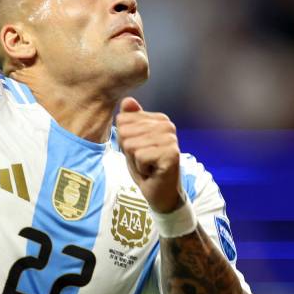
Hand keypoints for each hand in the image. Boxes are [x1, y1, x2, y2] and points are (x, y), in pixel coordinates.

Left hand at [116, 97, 182, 212]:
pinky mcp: (171, 154)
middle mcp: (167, 125)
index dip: (124, 140)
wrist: (161, 193)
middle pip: (125, 132)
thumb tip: (127, 100)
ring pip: (131, 144)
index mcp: (159, 119)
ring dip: (135, 161)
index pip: (122, 120)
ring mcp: (170, 139)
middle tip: (143, 161)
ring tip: (148, 166)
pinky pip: (140, 156)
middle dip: (129, 151)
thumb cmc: (146, 167)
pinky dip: (141, 168)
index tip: (139, 151)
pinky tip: (152, 171)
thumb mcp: (131, 142)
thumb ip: (129, 121)